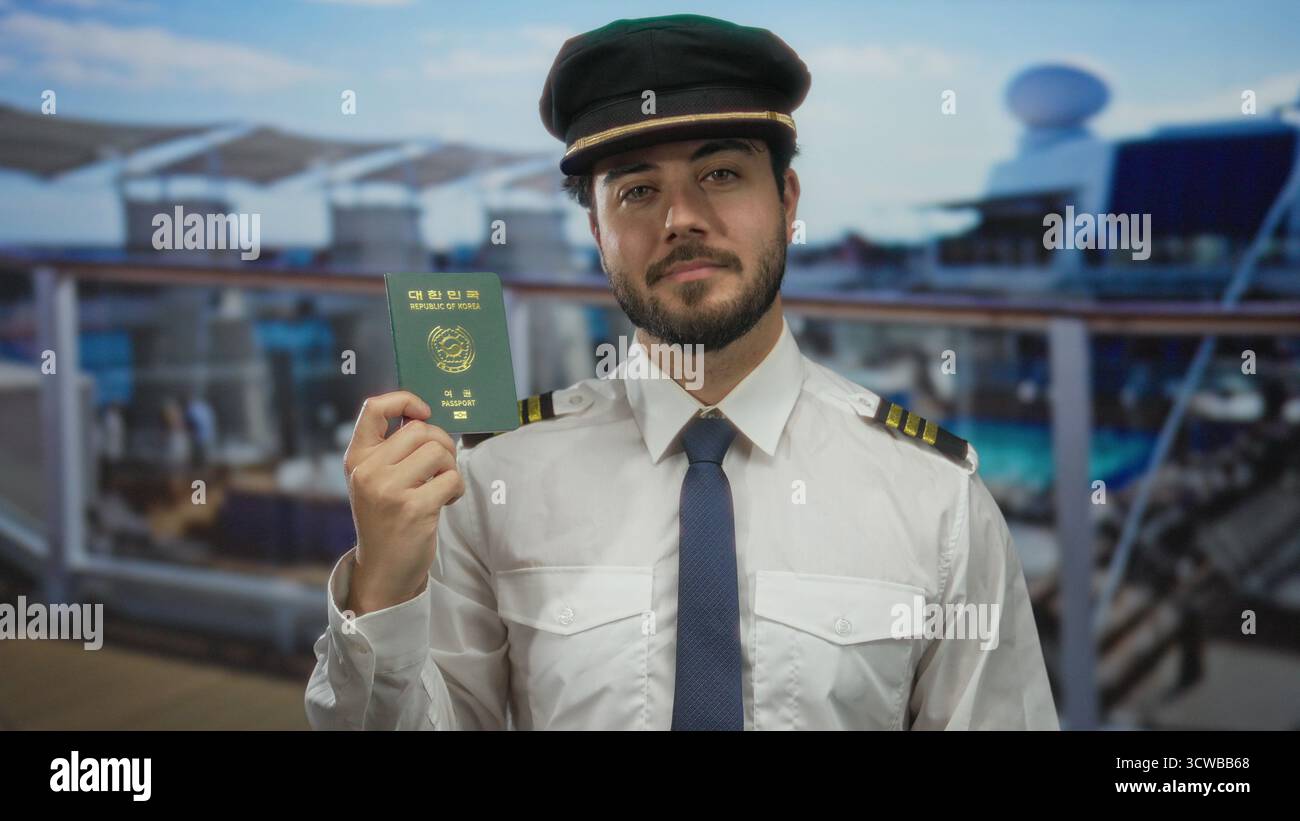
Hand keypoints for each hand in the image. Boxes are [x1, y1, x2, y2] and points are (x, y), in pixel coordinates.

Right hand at [341, 391, 464, 614]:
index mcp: (356, 458)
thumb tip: (427, 416)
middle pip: (419, 430)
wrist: (384, 568)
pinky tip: (447, 501)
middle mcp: (368, 471)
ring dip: (450, 466)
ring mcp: (389, 489)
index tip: (424, 412)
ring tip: (443, 485)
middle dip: (442, 442)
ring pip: (438, 451)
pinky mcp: (413, 508)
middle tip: (442, 465)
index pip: (374, 408)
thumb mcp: (376, 480)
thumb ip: (392, 450)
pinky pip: (451, 478)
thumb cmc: (387, 518)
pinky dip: (456, 488)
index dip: (405, 400)